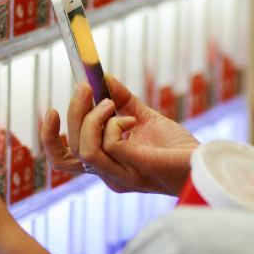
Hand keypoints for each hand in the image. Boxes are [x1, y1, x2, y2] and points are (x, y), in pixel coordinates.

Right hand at [40, 74, 198, 194]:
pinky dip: (114, 124)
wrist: (205, 163)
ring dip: (91, 119)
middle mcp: (108, 174)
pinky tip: (133, 119)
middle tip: (86, 87)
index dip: (48, 138)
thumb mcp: (145, 117)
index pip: (63, 160)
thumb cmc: (177, 148)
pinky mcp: (135, 169)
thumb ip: (122, 101)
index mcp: (105, 164)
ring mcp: (120, 176)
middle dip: (73, 113)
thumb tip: (103, 77)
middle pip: (68, 151)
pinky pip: (109, 145)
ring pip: (84, 149)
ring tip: (110, 103)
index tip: (50, 110)